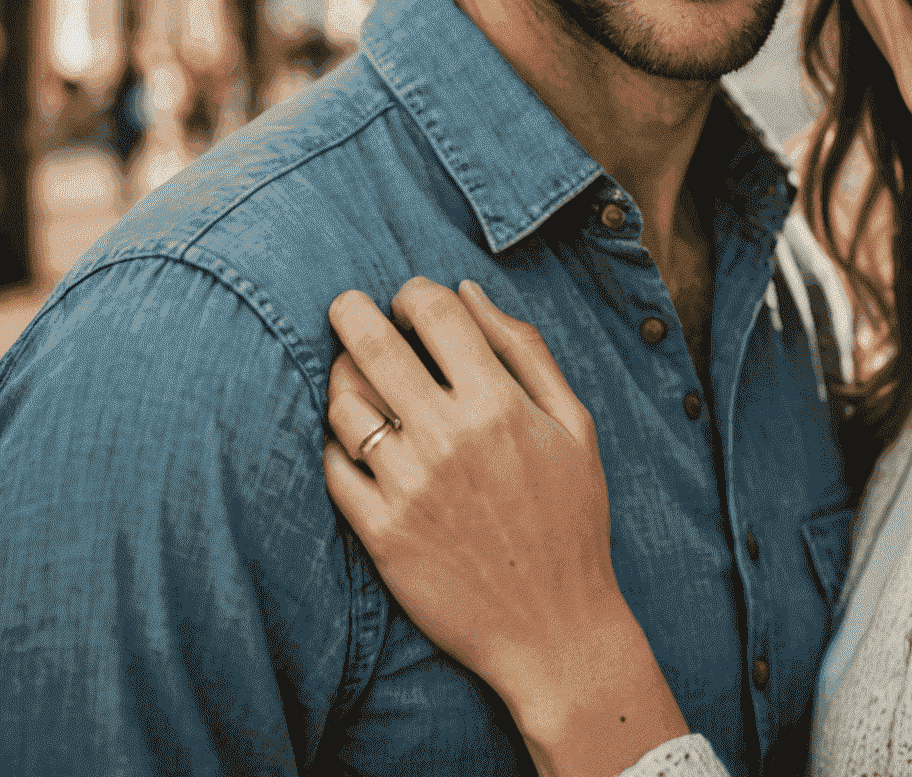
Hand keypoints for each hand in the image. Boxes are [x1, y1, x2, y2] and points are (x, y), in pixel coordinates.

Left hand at [323, 278, 687, 773]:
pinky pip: (333, 468)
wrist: (555, 626)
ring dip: (341, 374)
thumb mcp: (573, 422)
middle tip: (345, 304)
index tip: (410, 299)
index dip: (414, 292)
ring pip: (344, 404)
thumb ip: (524, 349)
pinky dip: (335, 441)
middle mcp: (448, 438)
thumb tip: (468, 290)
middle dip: (351, 311)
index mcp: (499, 403)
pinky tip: (353, 436)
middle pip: (373, 345)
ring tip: (352, 372)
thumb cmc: (572, 515)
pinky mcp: (381, 534)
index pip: (435, 312)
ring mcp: (408, 487)